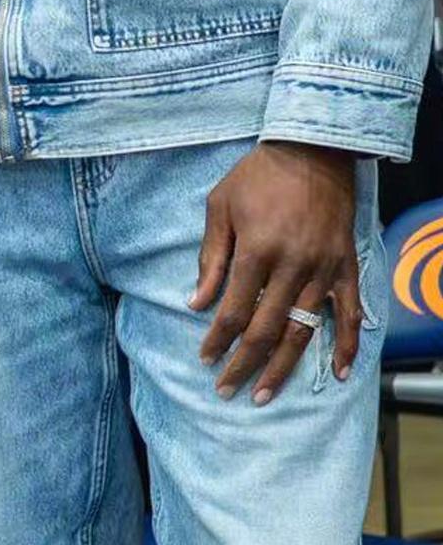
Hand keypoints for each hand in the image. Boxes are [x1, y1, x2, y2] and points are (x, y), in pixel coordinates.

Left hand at [190, 141, 361, 403]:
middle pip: (265, 330)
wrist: (311, 150)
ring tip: (265, 393)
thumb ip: (210, 258)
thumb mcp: (220, 208)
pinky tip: (336, 373)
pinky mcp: (345, 267)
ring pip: (302, 330)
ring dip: (283, 367)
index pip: (234, 310)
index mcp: (256, 250)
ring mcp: (323, 269)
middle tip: (226, 390)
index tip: (205, 359)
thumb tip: (196, 303)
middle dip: (243, 364)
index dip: (218, 340)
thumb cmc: (256, 177)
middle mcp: (291, 266)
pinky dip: (345, 345)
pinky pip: (348, 313)